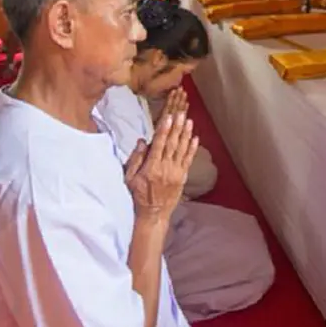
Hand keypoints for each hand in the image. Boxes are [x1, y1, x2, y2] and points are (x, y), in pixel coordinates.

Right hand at [125, 89, 198, 217]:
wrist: (153, 213)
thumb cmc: (139, 194)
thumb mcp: (130, 177)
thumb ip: (135, 159)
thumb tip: (142, 141)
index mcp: (151, 167)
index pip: (158, 144)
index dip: (164, 130)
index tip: (168, 118)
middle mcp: (165, 168)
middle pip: (172, 144)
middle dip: (177, 128)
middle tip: (181, 114)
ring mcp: (175, 173)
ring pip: (181, 150)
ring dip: (186, 135)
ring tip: (189, 121)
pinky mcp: (182, 177)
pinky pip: (188, 160)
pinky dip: (192, 149)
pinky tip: (195, 138)